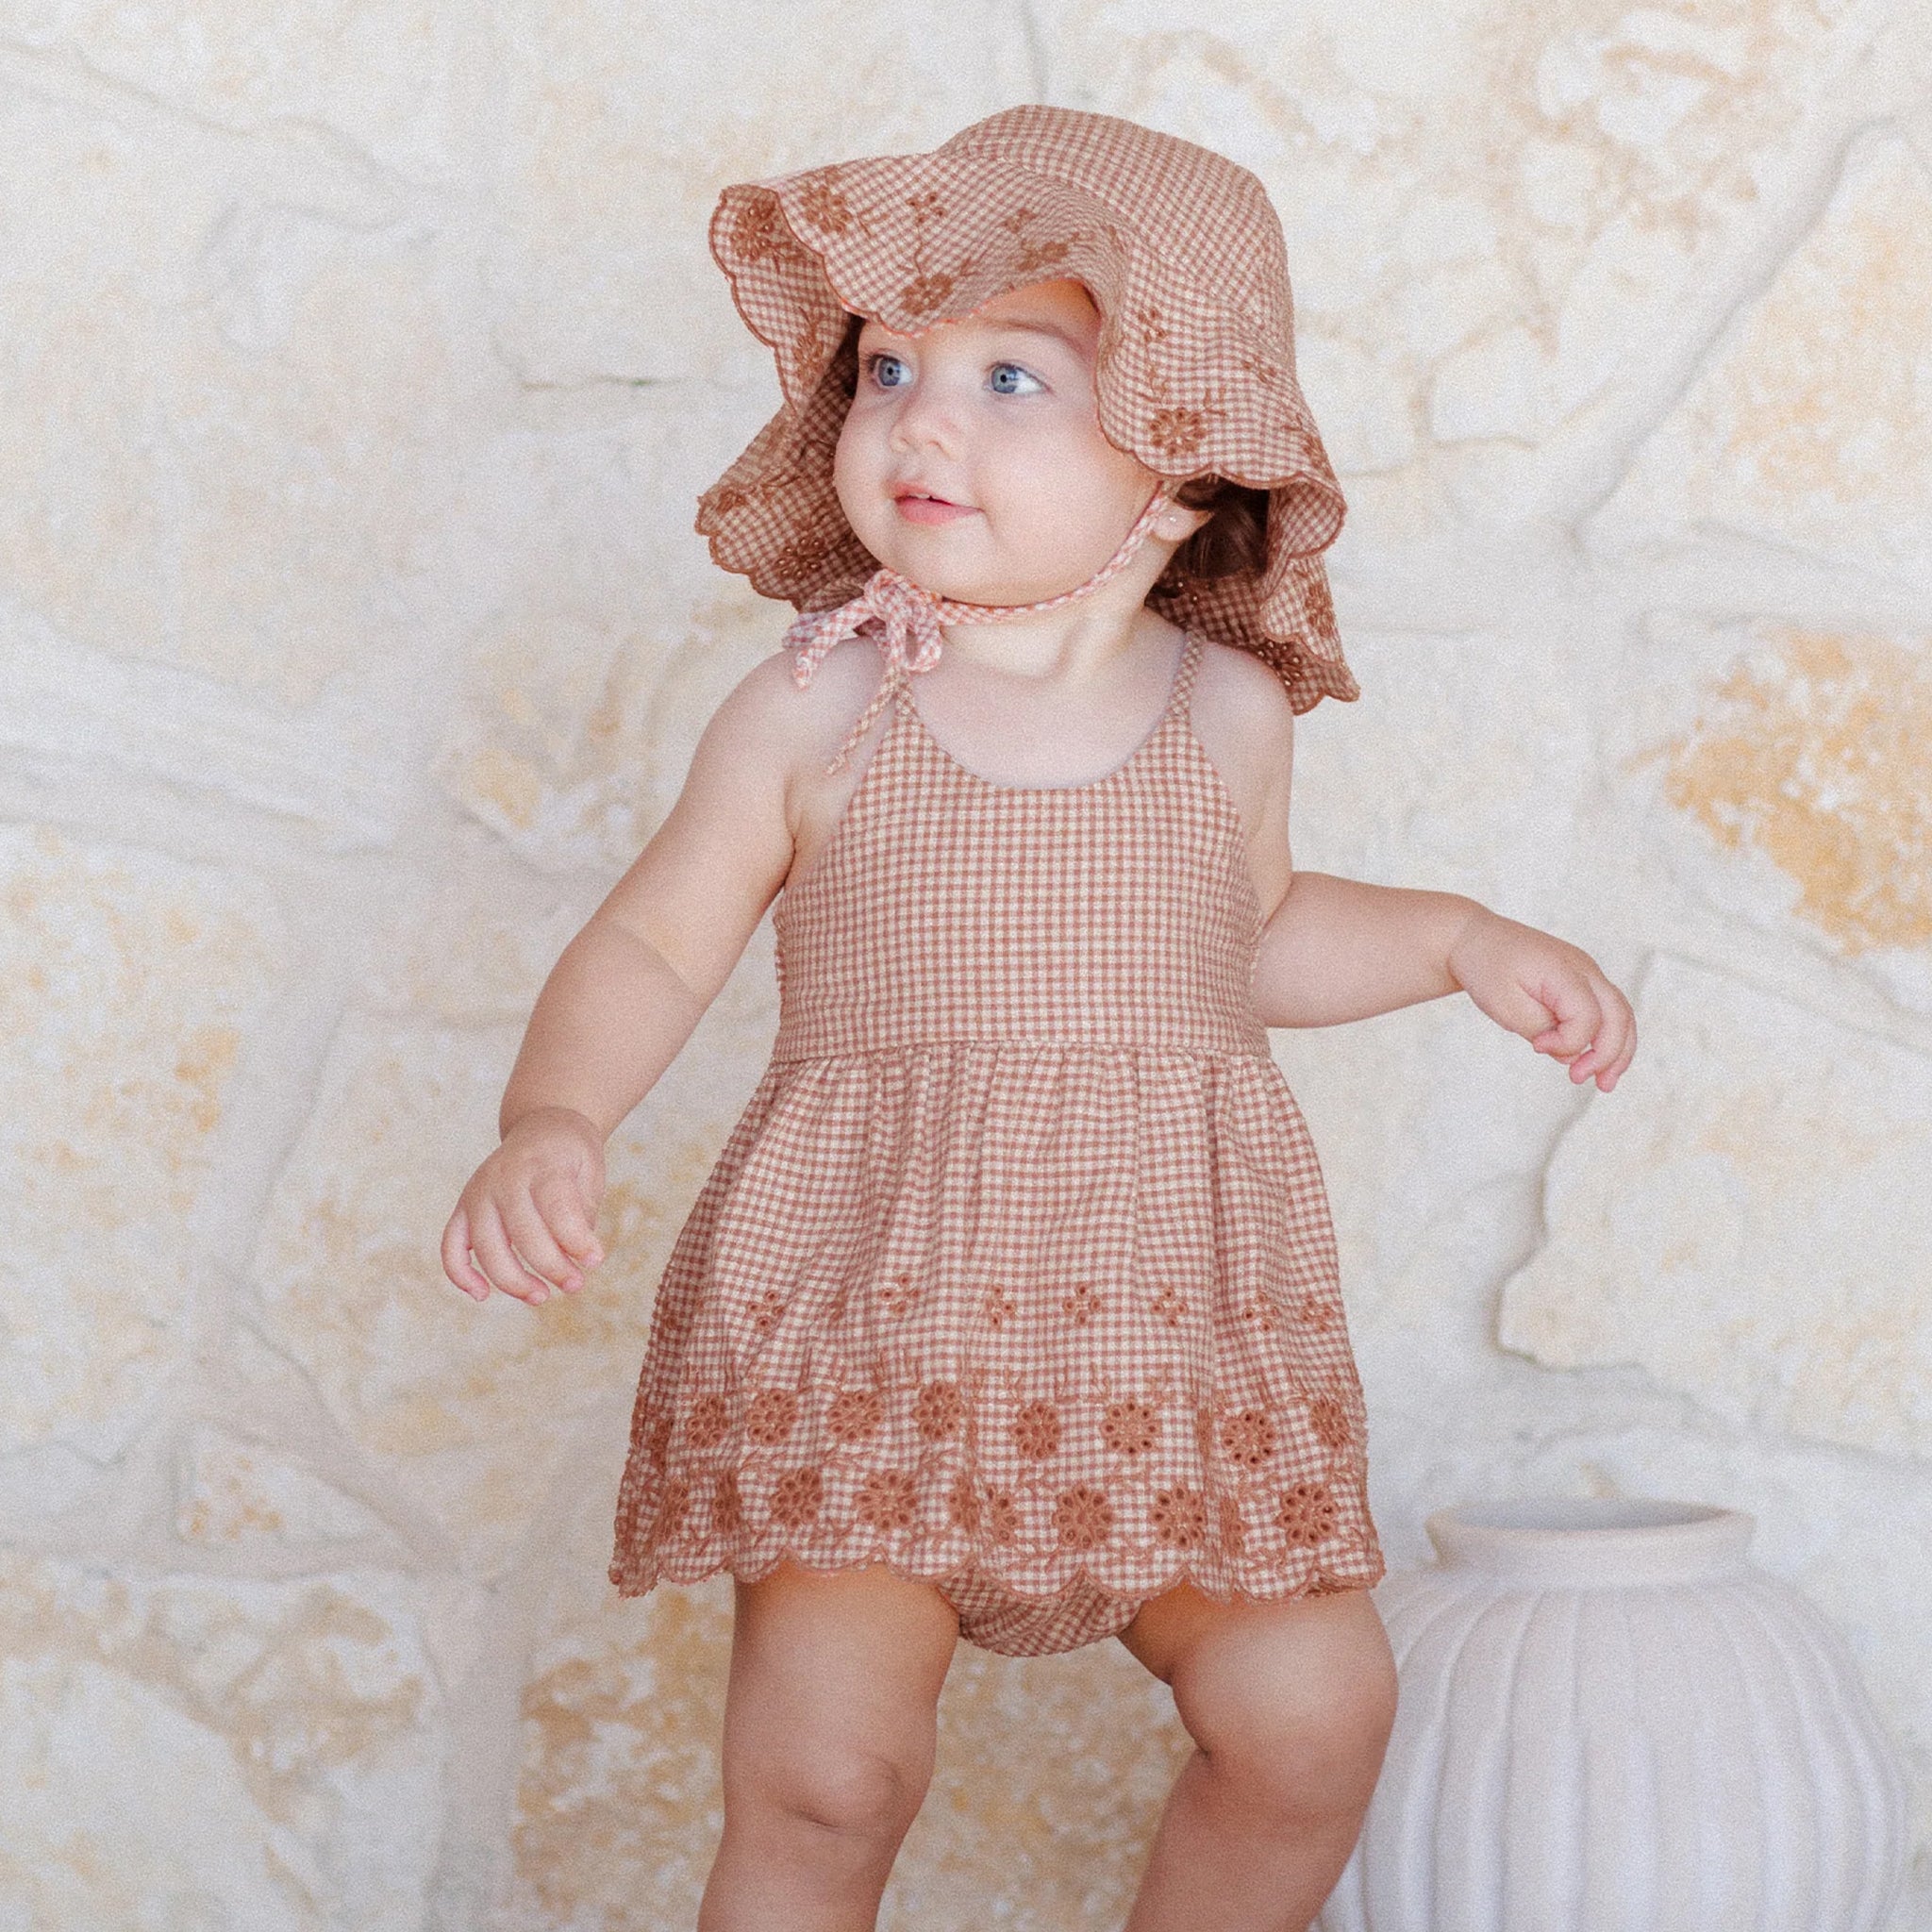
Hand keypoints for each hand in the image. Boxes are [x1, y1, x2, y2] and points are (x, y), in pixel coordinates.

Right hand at [441, 1106, 606, 1304]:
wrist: (543, 1127)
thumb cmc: (571, 1158)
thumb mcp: (590, 1174)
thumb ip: (582, 1216)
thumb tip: (576, 1261)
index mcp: (542, 1164)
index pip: (557, 1208)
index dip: (576, 1240)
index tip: (595, 1261)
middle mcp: (504, 1177)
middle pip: (522, 1232)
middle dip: (551, 1266)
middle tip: (575, 1285)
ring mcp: (478, 1193)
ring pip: (486, 1246)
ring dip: (513, 1280)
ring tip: (541, 1296)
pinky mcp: (462, 1208)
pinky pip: (450, 1246)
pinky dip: (460, 1274)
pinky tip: (483, 1294)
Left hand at [1446, 908, 1636, 1091]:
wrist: (1476, 939)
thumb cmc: (1487, 968)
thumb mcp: (1503, 1004)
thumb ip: (1539, 1028)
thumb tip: (1570, 1055)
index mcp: (1564, 970)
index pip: (1587, 1017)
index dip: (1568, 1042)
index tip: (1536, 1047)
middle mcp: (1585, 969)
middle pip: (1618, 1015)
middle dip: (1610, 1055)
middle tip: (1592, 1084)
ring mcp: (1588, 972)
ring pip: (1622, 1014)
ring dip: (1618, 1051)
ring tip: (1604, 1084)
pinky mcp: (1583, 981)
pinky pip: (1608, 1010)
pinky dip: (1609, 1037)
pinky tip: (1596, 1062)